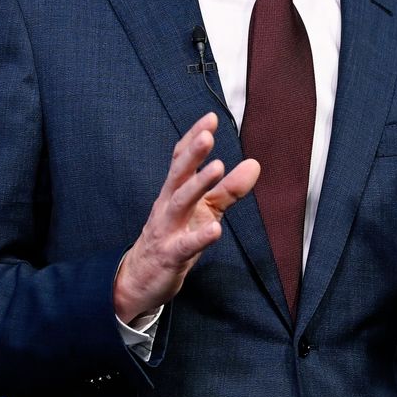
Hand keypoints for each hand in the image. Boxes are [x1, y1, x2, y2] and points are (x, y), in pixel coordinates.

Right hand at [114, 112, 260, 323]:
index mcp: (174, 192)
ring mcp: (166, 230)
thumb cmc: (175, 236)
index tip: (210, 118)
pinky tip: (216, 229)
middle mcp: (167, 206)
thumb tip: (254, 164)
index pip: (181, 160)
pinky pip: (185, 245)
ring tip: (217, 167)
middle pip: (178, 175)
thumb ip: (229, 189)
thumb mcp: (205, 210)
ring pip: (180, 203)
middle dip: (192, 155)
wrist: (141, 278)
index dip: (193, 138)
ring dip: (197, 185)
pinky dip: (200, 237)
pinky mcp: (170, 255)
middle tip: (207, 135)